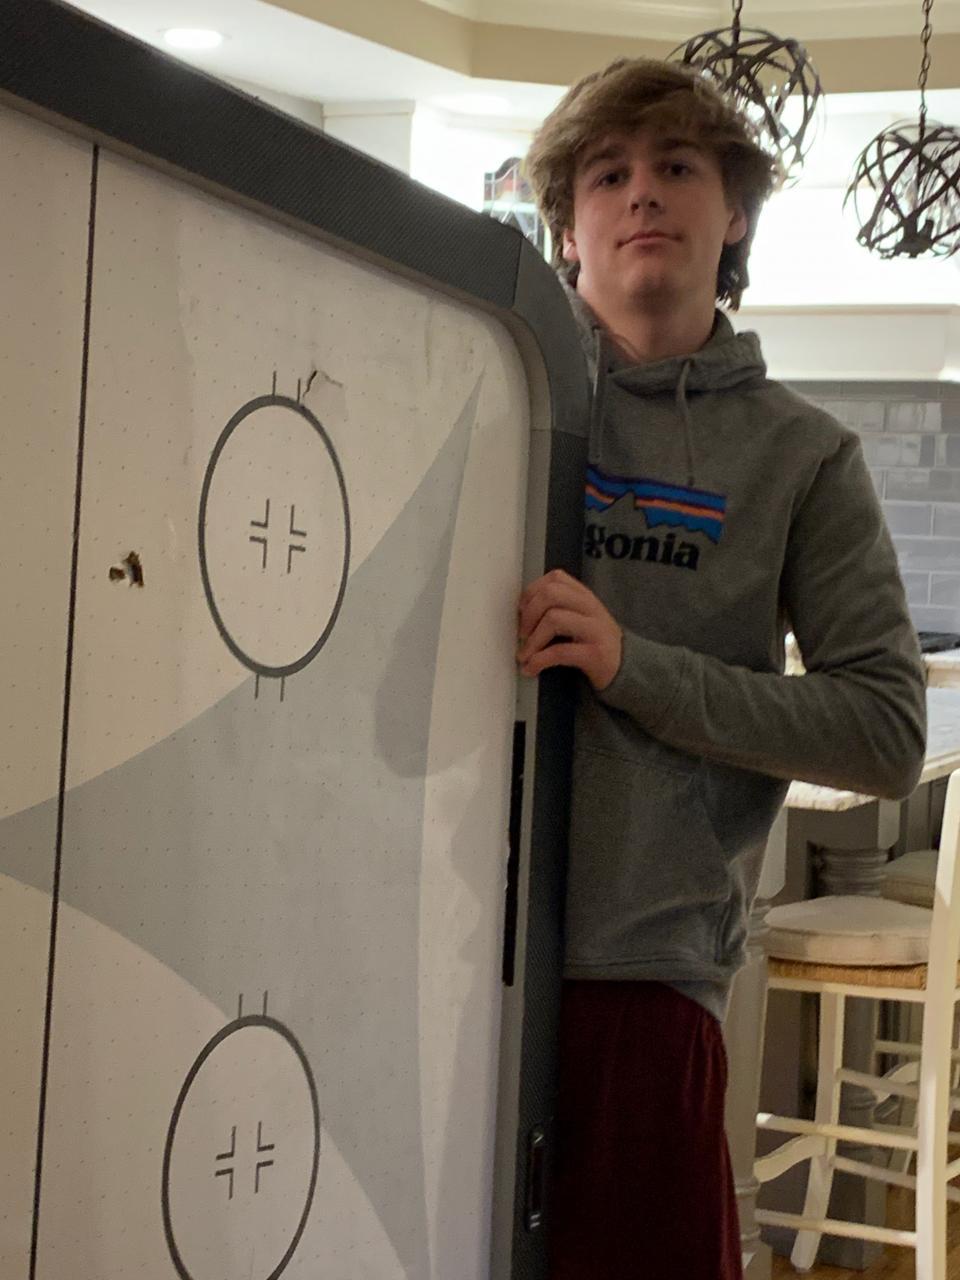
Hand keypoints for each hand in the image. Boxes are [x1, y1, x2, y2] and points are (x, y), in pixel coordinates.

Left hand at [517, 569, 622, 690]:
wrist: (625, 669)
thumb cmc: (594, 643)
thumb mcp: (581, 618)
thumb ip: (559, 608)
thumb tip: (522, 612)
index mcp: (585, 597)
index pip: (556, 578)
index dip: (532, 591)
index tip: (521, 610)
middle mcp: (592, 608)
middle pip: (551, 594)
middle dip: (529, 613)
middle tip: (522, 634)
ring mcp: (596, 630)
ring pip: (554, 619)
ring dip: (532, 640)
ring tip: (525, 655)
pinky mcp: (595, 654)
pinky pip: (560, 652)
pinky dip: (539, 661)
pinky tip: (531, 668)